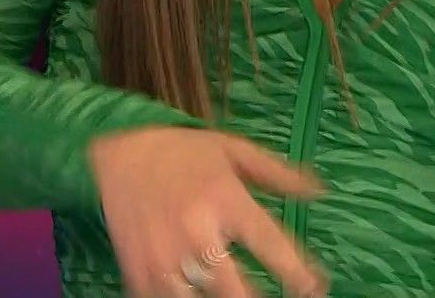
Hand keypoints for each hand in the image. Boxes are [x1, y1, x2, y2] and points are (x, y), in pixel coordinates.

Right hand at [87, 125, 330, 297]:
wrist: (116, 152)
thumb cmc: (182, 152)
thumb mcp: (233, 151)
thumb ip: (276, 174)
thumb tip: (318, 190)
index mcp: (224, 199)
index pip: (270, 245)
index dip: (298, 273)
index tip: (314, 287)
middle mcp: (196, 231)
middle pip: (236, 290)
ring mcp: (164, 255)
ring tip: (231, 293)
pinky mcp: (139, 270)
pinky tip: (195, 290)